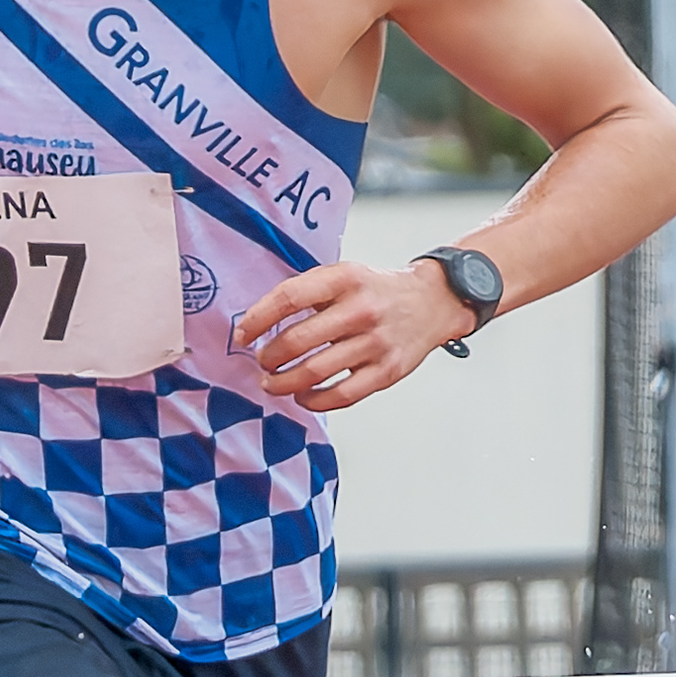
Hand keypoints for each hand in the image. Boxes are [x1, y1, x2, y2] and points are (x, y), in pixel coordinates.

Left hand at [227, 259, 481, 411]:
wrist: (433, 301)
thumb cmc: (377, 291)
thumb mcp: (343, 275)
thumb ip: (306, 293)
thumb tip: (257, 324)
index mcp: (345, 279)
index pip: (288, 298)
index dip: (257, 319)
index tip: (242, 334)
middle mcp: (361, 309)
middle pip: (297, 340)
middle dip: (268, 357)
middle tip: (261, 362)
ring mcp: (375, 342)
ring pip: (314, 372)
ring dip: (283, 383)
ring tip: (273, 383)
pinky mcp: (387, 371)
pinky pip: (341, 395)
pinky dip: (314, 400)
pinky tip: (303, 396)